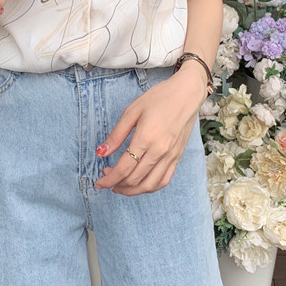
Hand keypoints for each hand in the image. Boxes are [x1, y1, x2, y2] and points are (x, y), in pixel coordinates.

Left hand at [93, 66, 207, 195]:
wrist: (187, 94)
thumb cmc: (159, 98)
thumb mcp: (132, 111)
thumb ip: (116, 134)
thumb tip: (101, 152)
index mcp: (145, 138)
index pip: (124, 168)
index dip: (109, 179)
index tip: (99, 182)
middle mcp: (159, 151)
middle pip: (135, 179)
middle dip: (117, 184)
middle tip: (106, 179)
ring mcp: (171, 156)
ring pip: (150, 185)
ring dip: (133, 191)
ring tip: (120, 187)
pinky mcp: (178, 157)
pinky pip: (164, 180)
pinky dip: (150, 187)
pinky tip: (140, 184)